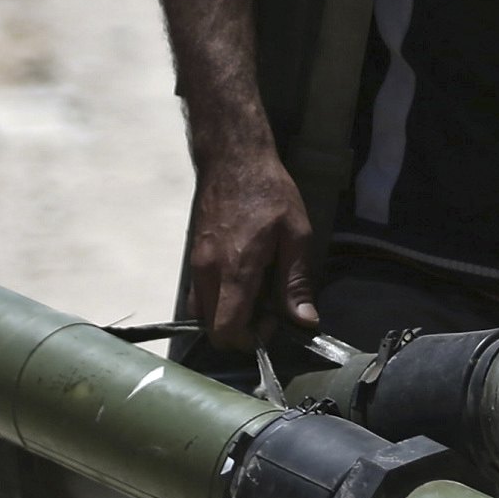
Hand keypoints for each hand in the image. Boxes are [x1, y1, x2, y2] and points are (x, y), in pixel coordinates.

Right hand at [185, 140, 317, 345]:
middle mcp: (208, 273)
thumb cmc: (269, 193)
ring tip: (255, 294)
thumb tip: (304, 321)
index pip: (227, 330)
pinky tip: (241, 280)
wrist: (233, 159)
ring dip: (227, 315)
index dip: (251, 339)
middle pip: (212, 329)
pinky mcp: (194, 257)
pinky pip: (199, 294)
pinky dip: (218, 300)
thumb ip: (296, 282)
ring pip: (202, 313)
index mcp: (235, 271)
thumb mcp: (296, 234)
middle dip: (239, 331)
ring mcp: (196, 265)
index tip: (273, 320)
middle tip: (267, 309)